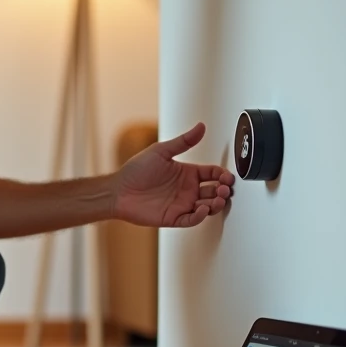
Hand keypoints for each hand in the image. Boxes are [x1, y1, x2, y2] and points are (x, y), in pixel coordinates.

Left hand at [113, 122, 234, 227]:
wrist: (118, 190)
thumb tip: (200, 127)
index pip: (211, 174)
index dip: (221, 175)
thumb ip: (184, 141)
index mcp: (186, 173)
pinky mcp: (173, 217)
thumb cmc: (136, 170)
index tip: (227, 176)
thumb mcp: (161, 151)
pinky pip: (191, 219)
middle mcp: (186, 189)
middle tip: (224, 188)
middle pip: (213, 191)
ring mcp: (181, 204)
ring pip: (206, 207)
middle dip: (222, 190)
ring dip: (215, 204)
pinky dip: (199, 216)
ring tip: (217, 198)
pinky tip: (202, 209)